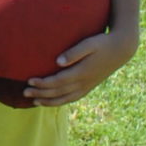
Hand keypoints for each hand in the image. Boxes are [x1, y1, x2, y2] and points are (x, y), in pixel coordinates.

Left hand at [24, 29, 138, 106]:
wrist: (121, 49)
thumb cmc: (102, 43)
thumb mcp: (89, 44)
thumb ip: (73, 53)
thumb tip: (58, 62)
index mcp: (81, 72)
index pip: (57, 82)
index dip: (42, 83)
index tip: (29, 80)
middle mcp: (83, 83)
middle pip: (58, 92)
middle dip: (40, 94)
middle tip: (24, 92)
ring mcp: (87, 86)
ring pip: (65, 99)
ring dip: (48, 101)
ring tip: (34, 101)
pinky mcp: (89, 86)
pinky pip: (73, 98)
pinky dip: (60, 102)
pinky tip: (51, 101)